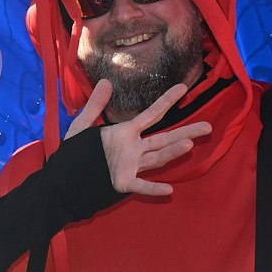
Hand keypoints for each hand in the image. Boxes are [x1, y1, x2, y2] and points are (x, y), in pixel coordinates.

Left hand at [71, 81, 210, 197]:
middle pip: (164, 139)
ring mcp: (130, 166)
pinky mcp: (122, 182)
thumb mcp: (82, 126)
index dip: (166, 101)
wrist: (63, 180)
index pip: (151, 115)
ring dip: (173, 152)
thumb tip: (106, 81)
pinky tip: (169, 190)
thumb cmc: (74, 153)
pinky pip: (140, 185)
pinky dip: (153, 188)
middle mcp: (133, 149)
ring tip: (189, 144)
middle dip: (185, 132)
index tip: (183, 87)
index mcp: (125, 133)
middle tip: (208, 127)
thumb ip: (95, 106)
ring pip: (157, 158)